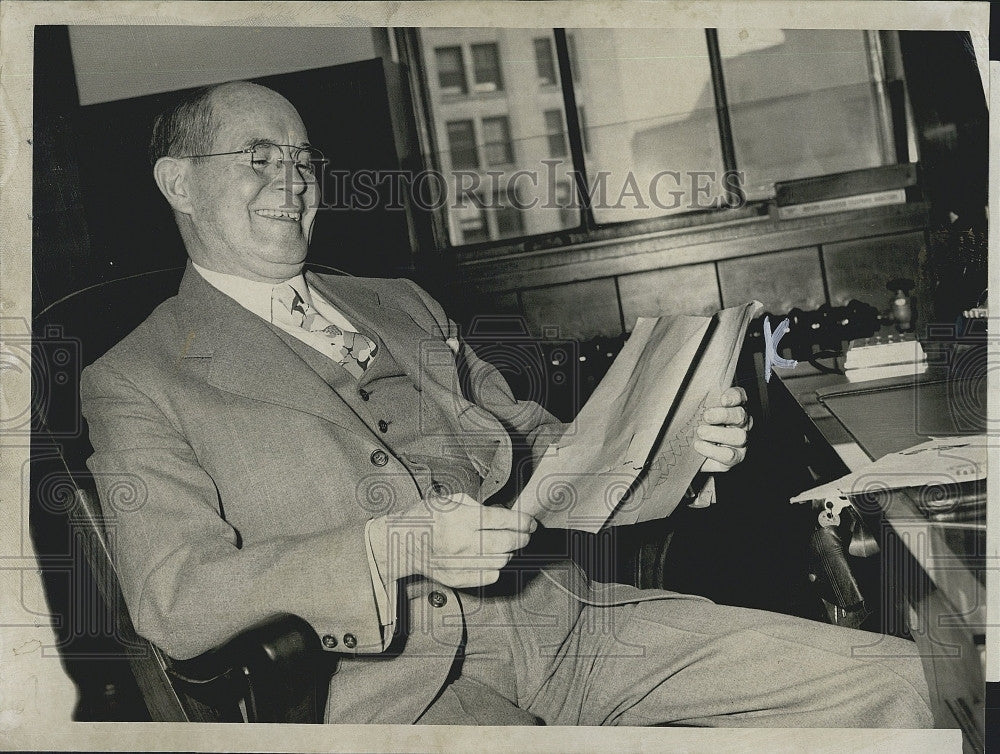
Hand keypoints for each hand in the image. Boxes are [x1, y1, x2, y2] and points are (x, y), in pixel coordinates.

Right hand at [369, 492, 536, 588]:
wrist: (402, 543)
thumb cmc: (425, 517)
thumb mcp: (449, 500)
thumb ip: (477, 506)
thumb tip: (503, 516)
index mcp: (460, 519)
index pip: (501, 520)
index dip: (522, 521)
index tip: (530, 522)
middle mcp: (461, 543)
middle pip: (506, 543)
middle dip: (522, 537)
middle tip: (526, 533)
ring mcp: (459, 564)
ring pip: (501, 561)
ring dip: (509, 552)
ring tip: (507, 544)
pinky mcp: (457, 579)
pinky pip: (489, 576)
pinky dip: (496, 567)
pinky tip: (492, 557)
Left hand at [694, 386, 751, 472]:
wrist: (687, 454)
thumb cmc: (690, 426)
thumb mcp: (690, 411)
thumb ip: (693, 401)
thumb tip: (679, 387)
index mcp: (732, 406)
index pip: (740, 396)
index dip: (734, 396)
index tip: (723, 399)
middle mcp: (740, 423)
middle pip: (740, 415)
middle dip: (724, 415)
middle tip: (707, 416)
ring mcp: (740, 441)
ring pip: (739, 436)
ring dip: (718, 434)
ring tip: (701, 432)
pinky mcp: (735, 458)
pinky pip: (730, 456)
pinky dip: (713, 451)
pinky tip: (699, 446)